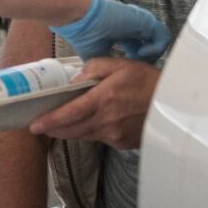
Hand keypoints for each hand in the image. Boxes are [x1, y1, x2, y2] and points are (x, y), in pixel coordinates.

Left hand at [29, 58, 158, 148]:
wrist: (173, 102)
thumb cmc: (146, 80)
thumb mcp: (119, 64)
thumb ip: (94, 68)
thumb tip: (75, 80)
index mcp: (105, 99)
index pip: (70, 114)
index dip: (50, 121)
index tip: (35, 125)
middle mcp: (107, 121)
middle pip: (72, 130)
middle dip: (54, 129)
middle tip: (40, 126)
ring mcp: (115, 135)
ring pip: (84, 136)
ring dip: (70, 131)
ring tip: (60, 123)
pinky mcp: (122, 143)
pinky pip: (98, 138)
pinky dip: (90, 131)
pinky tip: (91, 122)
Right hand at [50, 0, 170, 62]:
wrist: (82, 19)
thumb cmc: (84, 33)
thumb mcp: (97, 56)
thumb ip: (108, 65)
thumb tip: (107, 81)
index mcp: (124, 32)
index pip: (138, 47)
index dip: (138, 61)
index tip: (131, 71)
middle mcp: (134, 27)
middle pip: (150, 46)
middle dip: (146, 60)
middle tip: (138, 69)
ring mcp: (141, 23)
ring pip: (158, 42)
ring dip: (151, 55)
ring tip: (139, 61)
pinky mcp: (146, 21)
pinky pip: (162, 38)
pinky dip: (155, 49)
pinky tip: (140, 54)